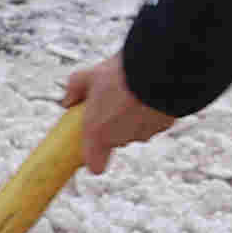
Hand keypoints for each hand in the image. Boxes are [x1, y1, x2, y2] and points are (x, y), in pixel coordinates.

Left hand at [61, 53, 175, 160]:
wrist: (156, 67)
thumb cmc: (122, 75)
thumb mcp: (90, 76)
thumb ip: (75, 89)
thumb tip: (69, 98)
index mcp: (98, 132)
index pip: (94, 165)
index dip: (93, 156)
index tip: (91, 143)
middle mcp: (121, 138)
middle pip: (115, 141)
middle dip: (113, 126)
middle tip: (112, 104)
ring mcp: (143, 133)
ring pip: (135, 131)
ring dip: (133, 118)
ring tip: (131, 95)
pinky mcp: (163, 126)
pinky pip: (153, 122)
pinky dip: (150, 113)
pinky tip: (147, 95)